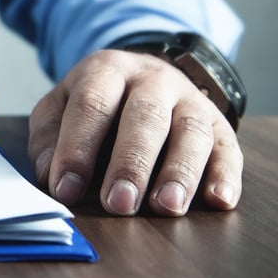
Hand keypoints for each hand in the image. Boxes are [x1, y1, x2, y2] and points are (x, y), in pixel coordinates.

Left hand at [28, 49, 242, 215]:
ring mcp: (191, 100)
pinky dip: (226, 175)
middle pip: (145, 117)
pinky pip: (228, 147)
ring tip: (166, 206)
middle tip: (119, 203)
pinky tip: (219, 200)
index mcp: (106, 71)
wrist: (146, 74)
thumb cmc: (96, 102)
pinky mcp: (220, 124)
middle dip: (131, 163)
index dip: (77, 148)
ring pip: (191, 131)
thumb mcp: (60, 107)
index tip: (67, 189)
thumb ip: (49, 138)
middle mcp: (153, 81)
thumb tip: (51, 177)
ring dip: (180, 171)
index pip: (92, 105)